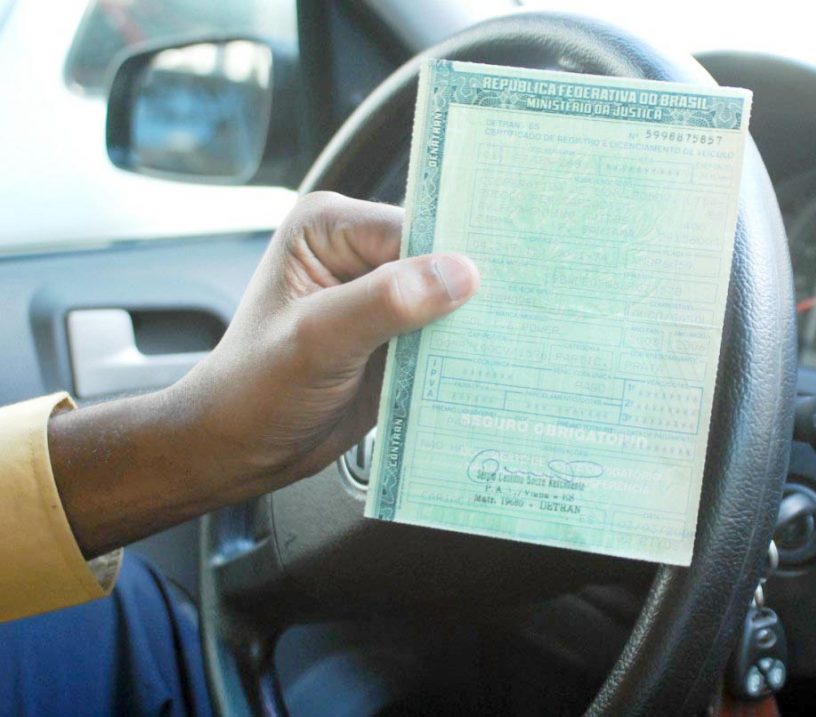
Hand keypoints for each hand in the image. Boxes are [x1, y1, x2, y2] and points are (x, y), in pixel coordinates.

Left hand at [50, 192, 479, 556]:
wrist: (241, 450)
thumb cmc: (255, 390)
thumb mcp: (315, 341)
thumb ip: (384, 302)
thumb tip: (461, 273)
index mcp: (328, 228)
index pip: (412, 228)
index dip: (454, 255)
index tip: (502, 281)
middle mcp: (357, 253)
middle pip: (437, 258)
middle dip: (471, 288)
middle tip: (522, 308)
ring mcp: (380, 297)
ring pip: (447, 299)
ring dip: (472, 322)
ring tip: (514, 339)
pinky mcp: (396, 336)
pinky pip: (443, 335)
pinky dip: (463, 351)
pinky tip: (490, 362)